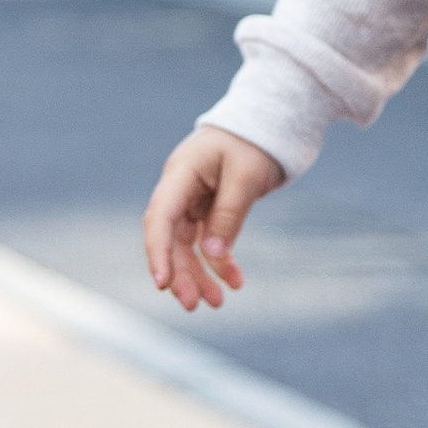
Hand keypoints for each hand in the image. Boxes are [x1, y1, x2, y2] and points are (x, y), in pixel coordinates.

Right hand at [143, 123, 284, 311]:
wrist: (270, 122)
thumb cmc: (256, 141)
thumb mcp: (247, 176)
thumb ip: (229, 214)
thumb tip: (214, 254)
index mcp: (181, 174)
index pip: (160, 219)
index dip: (158, 253)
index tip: (162, 284)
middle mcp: (180, 188)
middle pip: (171, 238)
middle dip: (180, 273)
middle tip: (193, 305)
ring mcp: (193, 199)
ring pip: (188, 245)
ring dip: (200, 274)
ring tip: (217, 303)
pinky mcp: (209, 207)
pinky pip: (208, 240)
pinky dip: (220, 261)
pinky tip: (235, 281)